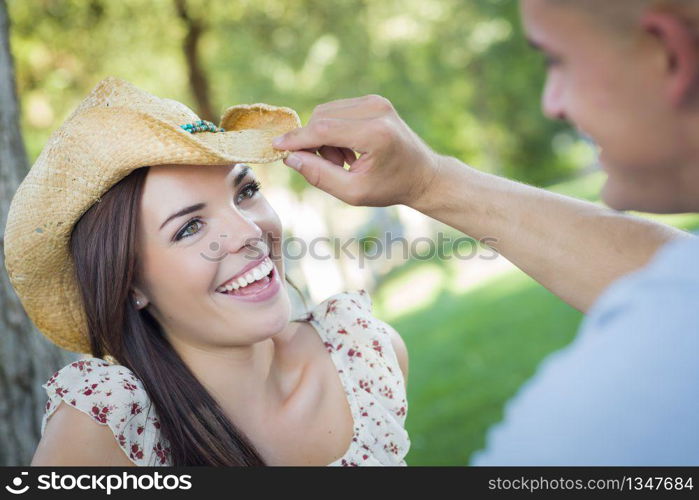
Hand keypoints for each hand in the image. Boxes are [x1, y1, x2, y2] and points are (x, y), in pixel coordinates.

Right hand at [272, 95, 441, 207]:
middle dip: (314, 142)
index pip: (323, 129)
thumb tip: (290, 158)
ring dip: (324, 137)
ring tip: (345, 160)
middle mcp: (376, 110)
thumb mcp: (353, 192)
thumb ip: (319, 176)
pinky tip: (350, 149)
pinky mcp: (374, 100)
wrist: (423, 174)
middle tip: (332, 166)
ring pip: (326, 112)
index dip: (297, 139)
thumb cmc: (390, 187)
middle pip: (321, 117)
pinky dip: (334, 130)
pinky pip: (337, 110)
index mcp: (375, 134)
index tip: (276, 147)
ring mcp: (376, 101)